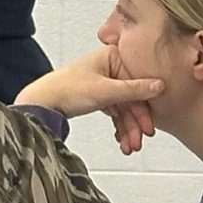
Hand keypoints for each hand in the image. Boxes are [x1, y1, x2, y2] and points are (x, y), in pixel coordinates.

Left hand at [14, 47, 161, 150]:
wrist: (42, 103)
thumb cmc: (66, 89)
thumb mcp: (105, 91)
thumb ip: (134, 90)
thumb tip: (160, 85)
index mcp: (112, 57)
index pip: (138, 83)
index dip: (144, 108)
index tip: (149, 127)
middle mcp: (109, 67)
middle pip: (132, 98)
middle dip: (135, 123)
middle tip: (138, 141)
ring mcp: (104, 81)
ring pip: (124, 107)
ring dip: (129, 128)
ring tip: (130, 146)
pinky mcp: (98, 94)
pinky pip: (115, 111)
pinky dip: (119, 126)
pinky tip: (122, 140)